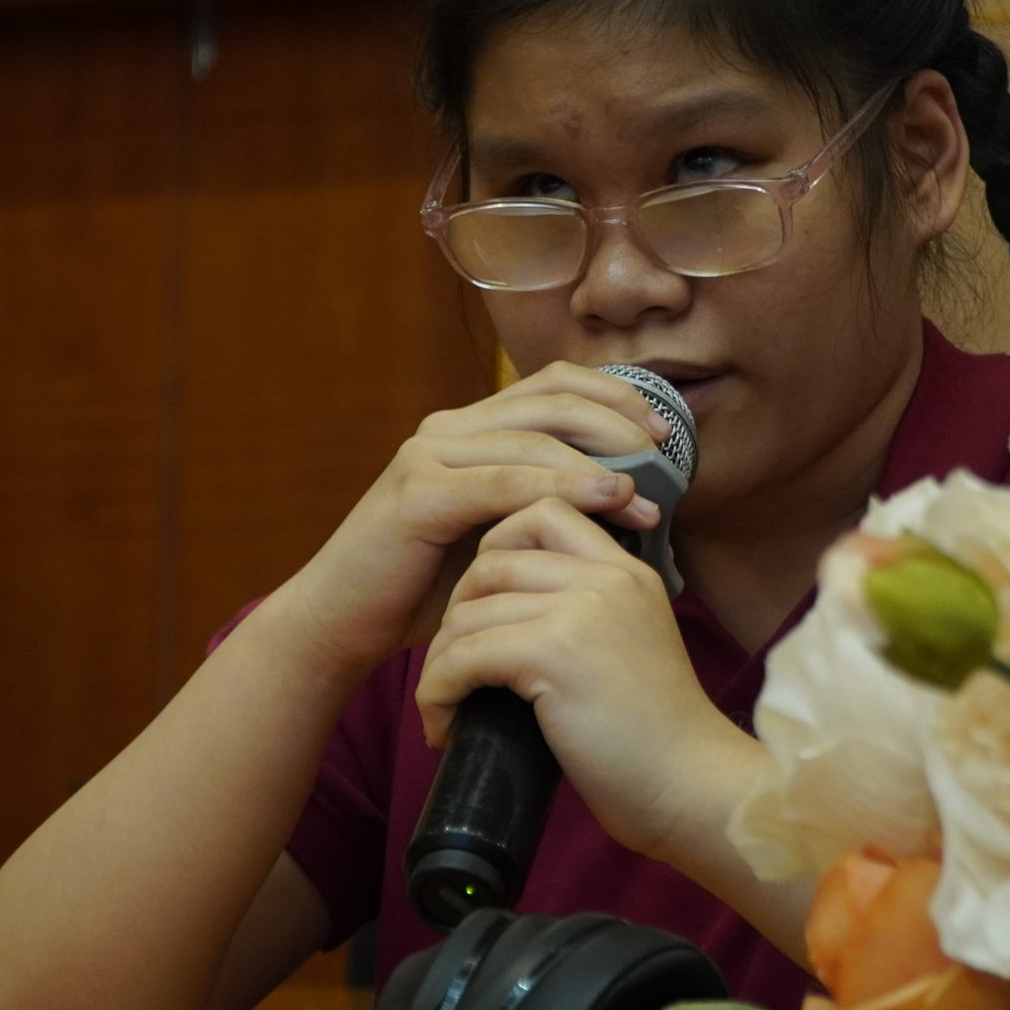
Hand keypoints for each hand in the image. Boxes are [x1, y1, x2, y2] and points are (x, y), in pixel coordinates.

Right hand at [270, 364, 675, 687]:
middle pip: (550, 397)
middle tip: (669, 447)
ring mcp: (428, 455)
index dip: (613, 395)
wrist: (341, 624)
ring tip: (648, 488)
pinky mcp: (419, 494)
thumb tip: (630, 502)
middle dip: (618, 416)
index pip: (552, 385)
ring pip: (533, 435)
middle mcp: (447, 429)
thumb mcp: (495, 536)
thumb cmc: (425, 589)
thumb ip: (544, 508)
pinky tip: (605, 496)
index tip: (665, 428)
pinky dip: (562, 485)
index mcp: (469, 429)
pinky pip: (503, 481)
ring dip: (600, 458)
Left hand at [413, 498, 749, 861]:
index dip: (495, 548)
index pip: (544, 514)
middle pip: (492, 559)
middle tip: (453, 665)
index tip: (481, 607)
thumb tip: (505, 619)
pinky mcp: (555, 652)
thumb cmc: (654, 740)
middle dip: (455, 611)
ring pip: (469, 610)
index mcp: (627, 571)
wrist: (690, 787)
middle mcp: (606, 577)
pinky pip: (464, 656)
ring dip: (439, 661)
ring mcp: (582, 609)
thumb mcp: (628, 649)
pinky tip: (444, 724)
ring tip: (444, 704)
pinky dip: (439, 691)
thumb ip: (585, 617)